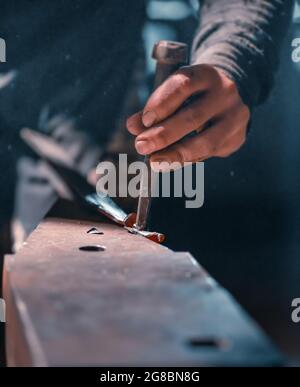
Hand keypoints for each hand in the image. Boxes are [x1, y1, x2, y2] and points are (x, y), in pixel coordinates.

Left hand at [127, 64, 249, 170]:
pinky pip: (209, 154)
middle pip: (193, 117)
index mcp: (205, 74)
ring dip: (176, 154)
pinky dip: (187, 160)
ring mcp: (234, 116)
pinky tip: (170, 162)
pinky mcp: (237, 137)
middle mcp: (224, 93)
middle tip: (141, 145)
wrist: (230, 98)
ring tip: (154, 161)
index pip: (183, 85)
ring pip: (206, 141)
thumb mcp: (175, 93)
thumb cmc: (193, 96)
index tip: (144, 121)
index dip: (161, 103)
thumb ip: (154, 109)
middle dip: (163, 134)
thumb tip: (133, 126)